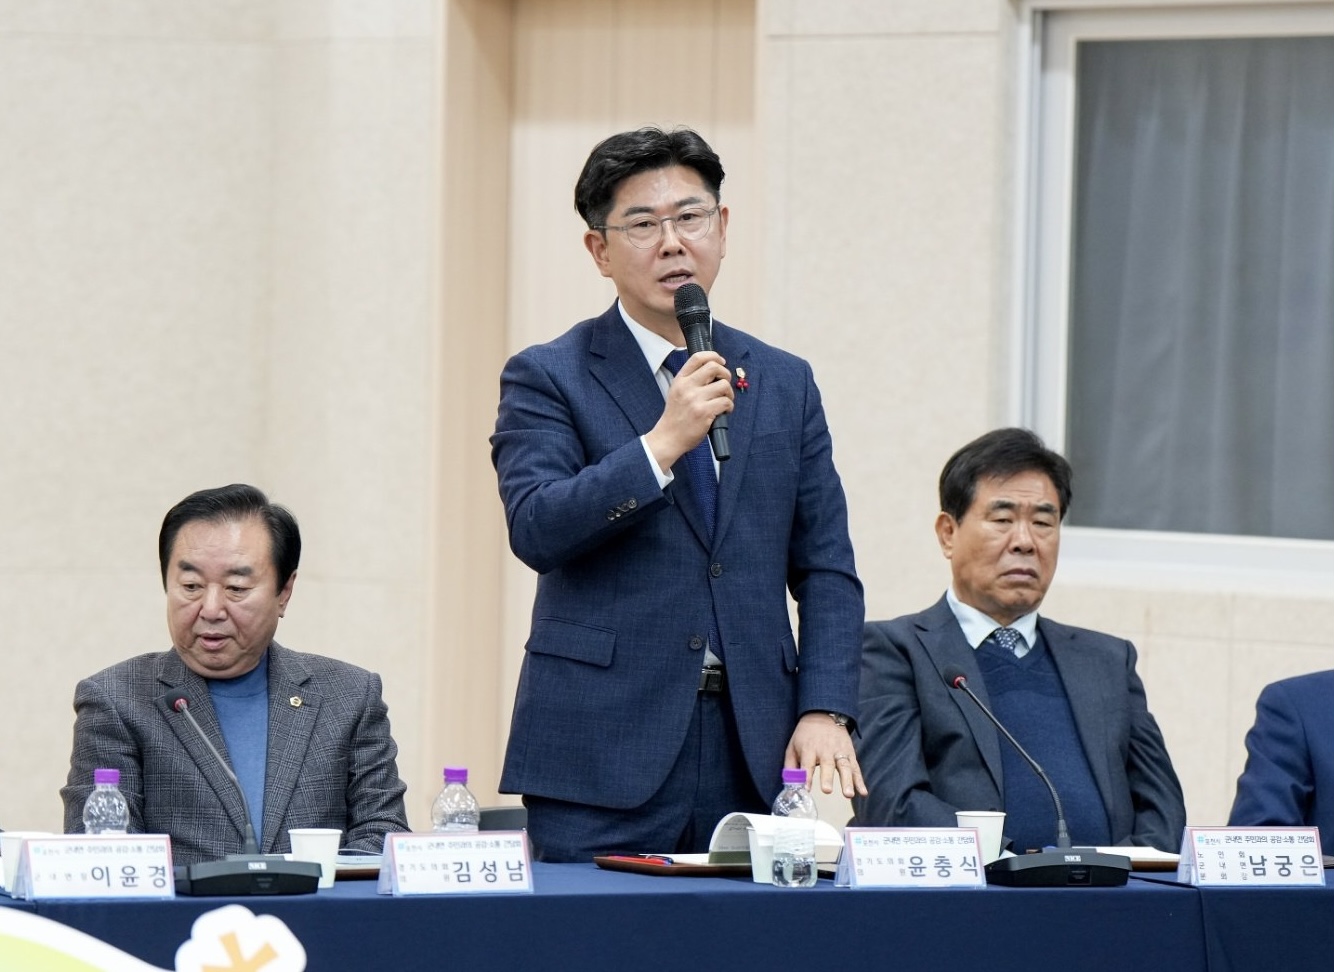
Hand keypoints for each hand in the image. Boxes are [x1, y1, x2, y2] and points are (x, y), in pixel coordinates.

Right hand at [645, 351, 733, 471]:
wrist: (669, 437)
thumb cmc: (676, 416)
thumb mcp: (677, 392)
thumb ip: (690, 380)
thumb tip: (714, 370)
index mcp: (680, 380)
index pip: (698, 357)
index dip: (714, 356)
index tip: (721, 362)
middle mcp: (687, 387)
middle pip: (714, 367)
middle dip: (726, 374)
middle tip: (725, 384)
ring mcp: (695, 399)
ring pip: (724, 385)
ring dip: (729, 393)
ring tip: (724, 400)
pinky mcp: (704, 412)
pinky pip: (726, 402)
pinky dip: (729, 406)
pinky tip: (724, 411)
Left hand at [785, 712, 866, 798]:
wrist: (823, 715)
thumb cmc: (806, 736)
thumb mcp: (793, 747)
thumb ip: (790, 767)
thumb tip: (789, 785)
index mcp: (809, 748)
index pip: (807, 764)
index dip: (806, 777)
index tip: (805, 789)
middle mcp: (825, 750)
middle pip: (827, 765)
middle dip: (827, 778)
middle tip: (827, 790)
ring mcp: (840, 752)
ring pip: (844, 767)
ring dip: (847, 781)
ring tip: (848, 794)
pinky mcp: (850, 753)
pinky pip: (856, 768)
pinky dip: (860, 780)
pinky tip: (863, 792)